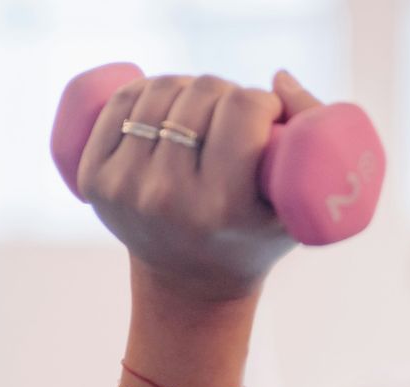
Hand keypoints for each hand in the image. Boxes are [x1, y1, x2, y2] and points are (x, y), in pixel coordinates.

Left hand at [78, 71, 321, 304]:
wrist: (189, 285)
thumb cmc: (255, 237)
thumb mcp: (299, 205)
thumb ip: (314, 134)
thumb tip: (277, 79)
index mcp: (221, 206)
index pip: (243, 108)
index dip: (263, 103)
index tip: (268, 121)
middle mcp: (167, 198)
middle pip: (203, 92)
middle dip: (227, 94)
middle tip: (235, 120)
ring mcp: (125, 188)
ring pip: (161, 89)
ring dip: (187, 87)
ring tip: (203, 112)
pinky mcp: (95, 181)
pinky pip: (118, 103)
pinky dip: (145, 90)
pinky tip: (165, 103)